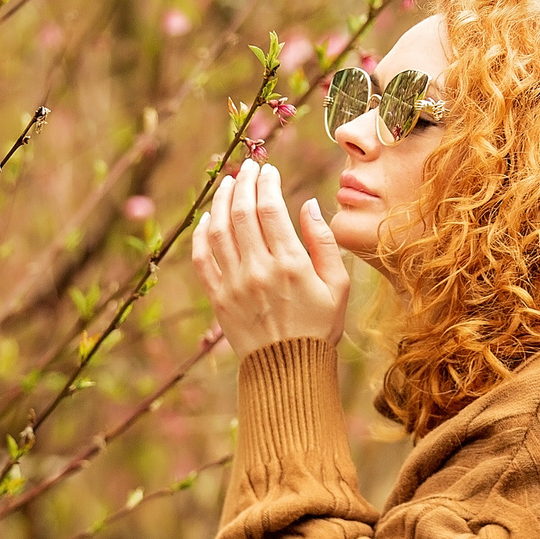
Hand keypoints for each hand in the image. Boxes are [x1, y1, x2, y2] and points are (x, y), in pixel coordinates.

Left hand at [191, 159, 349, 358]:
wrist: (289, 370)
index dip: (267, 183)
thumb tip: (309, 204)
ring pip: (218, 230)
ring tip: (227, 183)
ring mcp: (234, 284)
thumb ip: (324, 242)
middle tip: (247, 167)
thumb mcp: (338, 286)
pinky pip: (202, 258)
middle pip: (241, 213)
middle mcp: (258, 271)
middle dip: (243, 183)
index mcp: (290, 265)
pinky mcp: (217, 298)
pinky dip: (201, 234)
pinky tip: (207, 218)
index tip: (268, 170)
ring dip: (220, 201)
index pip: (271, 209)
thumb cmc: (319, 327)